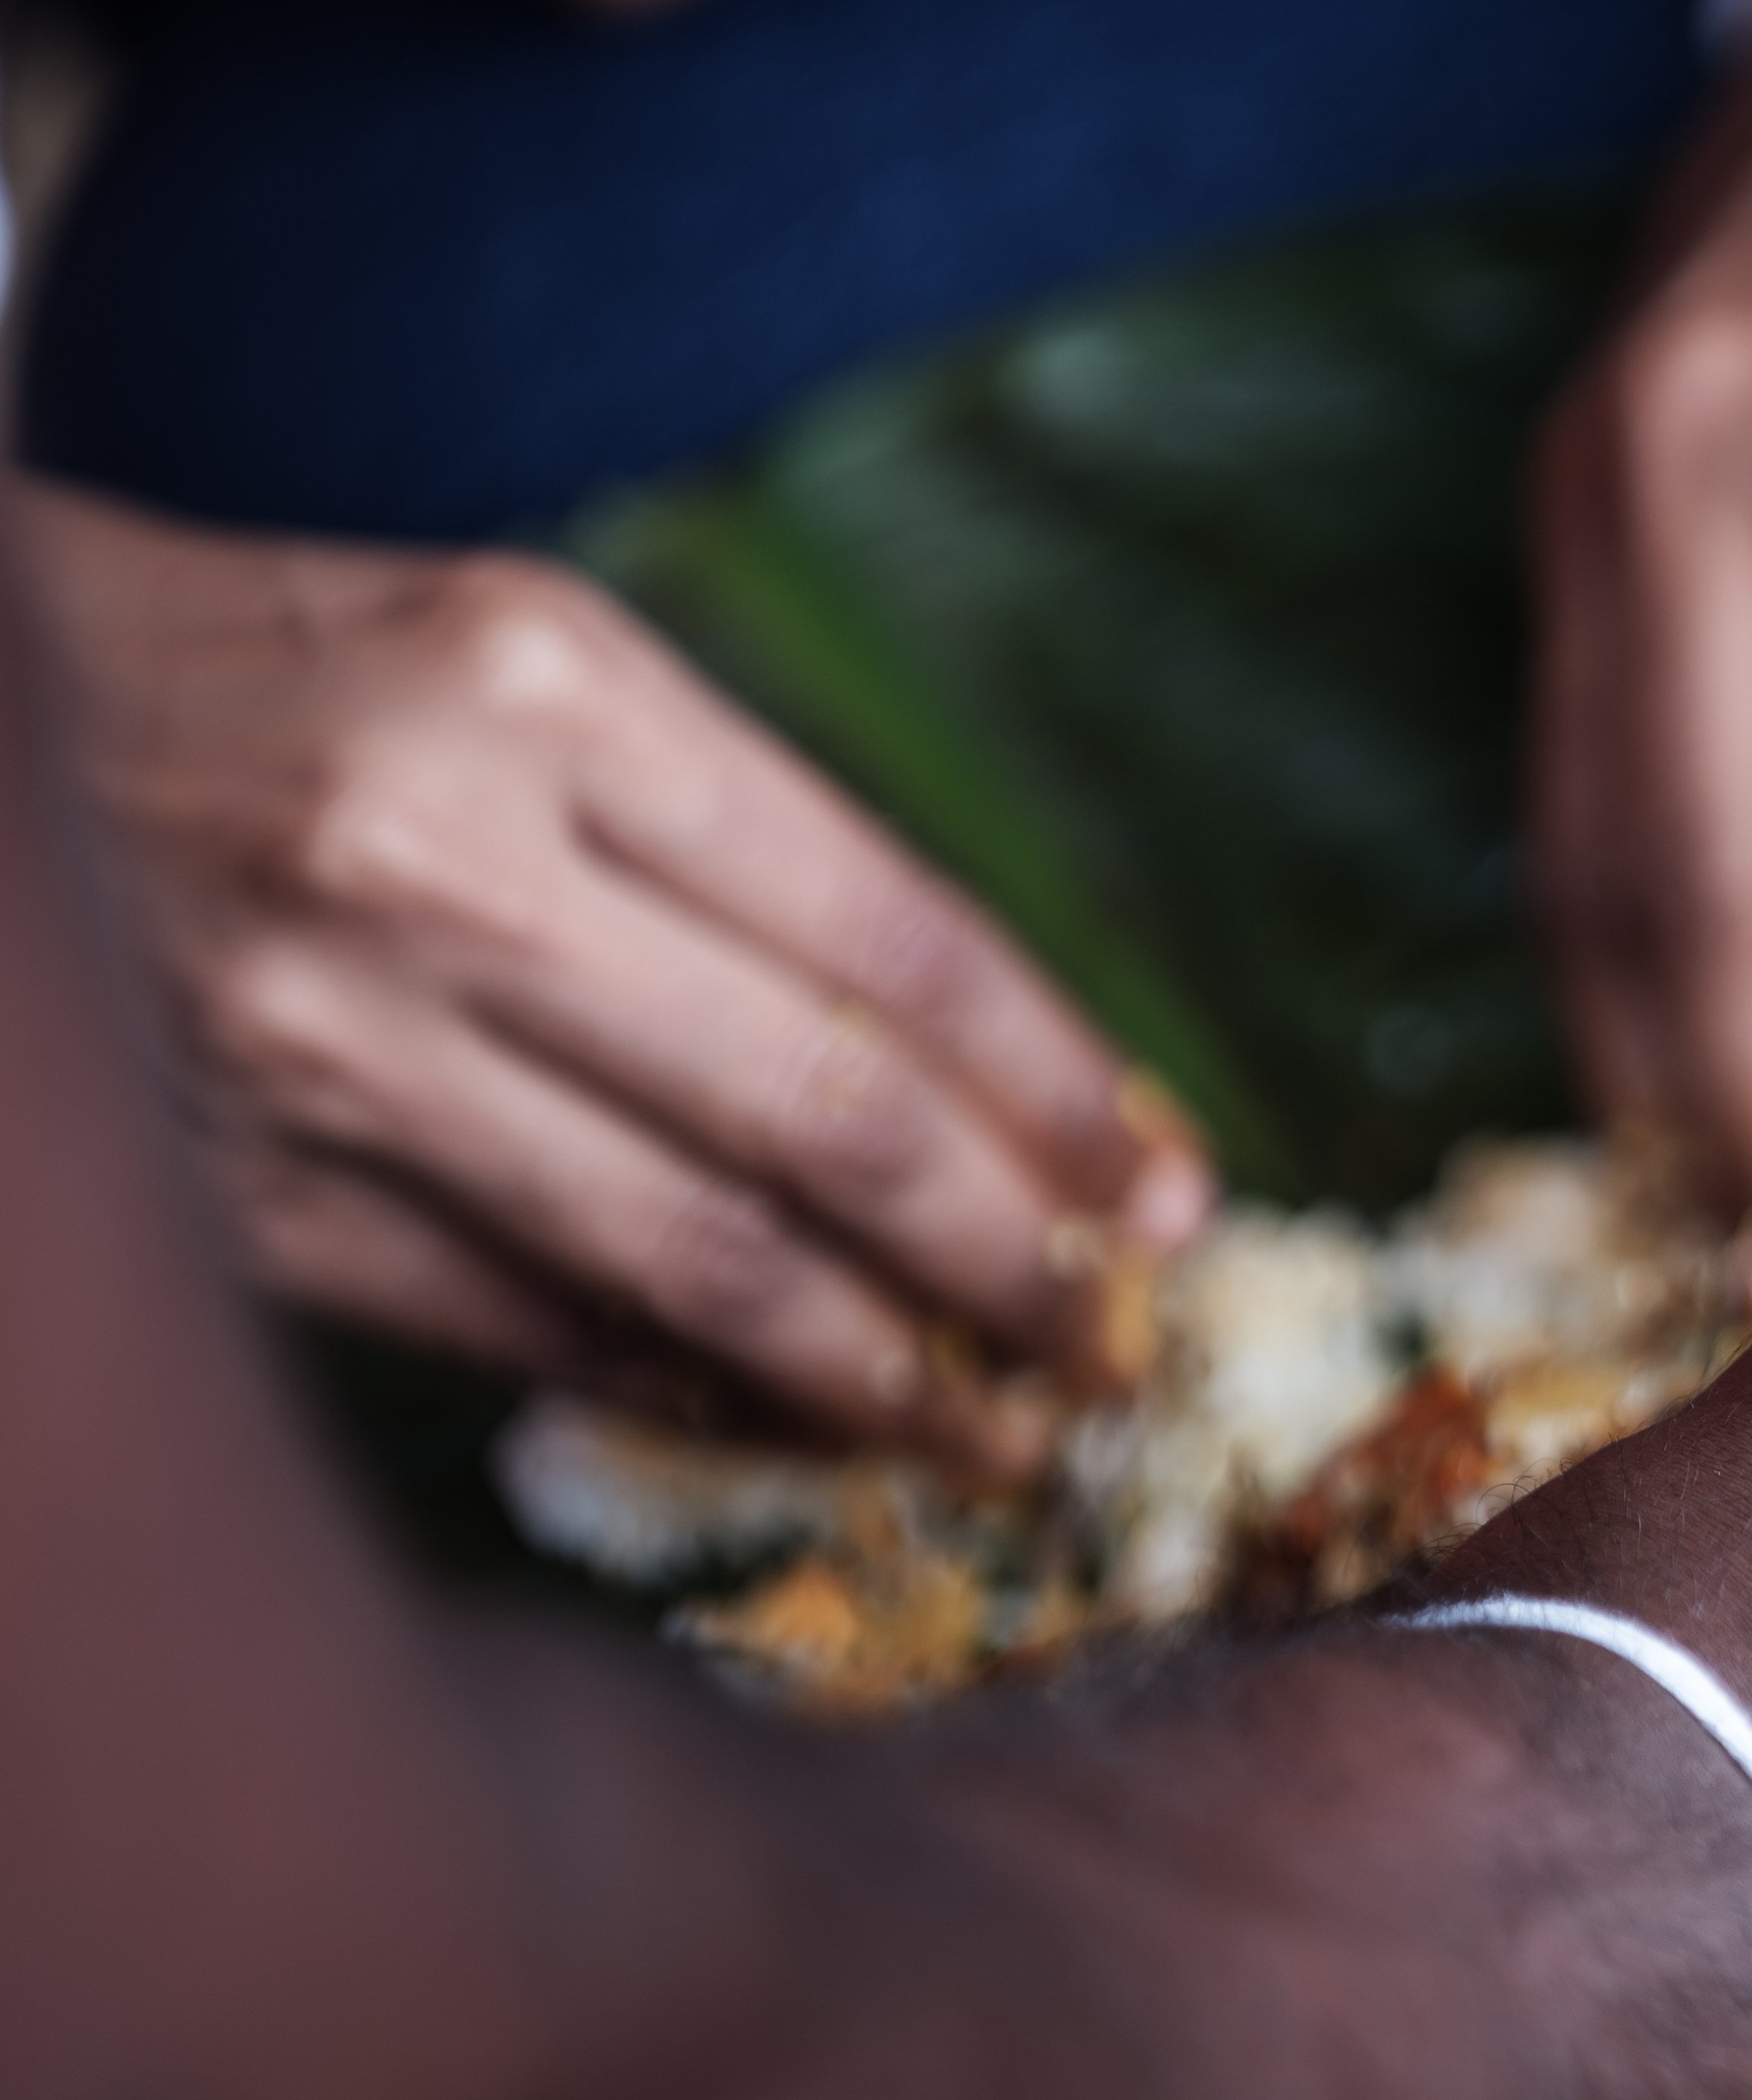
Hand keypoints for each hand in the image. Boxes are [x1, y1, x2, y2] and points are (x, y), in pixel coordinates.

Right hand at [21, 483, 1210, 1471]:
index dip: (1061, 1091)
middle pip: (829, 1118)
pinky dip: (695, 1390)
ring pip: (700, 1258)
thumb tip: (983, 1079)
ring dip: (889, 1377)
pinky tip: (804, 1425)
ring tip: (1004, 1437)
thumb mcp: (494, 662)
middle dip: (1017, 1266)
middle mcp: (438, 855)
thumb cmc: (251, 676)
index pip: (897, 931)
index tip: (1166, 1195)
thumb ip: (727, 845)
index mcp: (539, 682)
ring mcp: (322, 1033)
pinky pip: (532, 1321)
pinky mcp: (237, 1178)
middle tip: (1121, 1354)